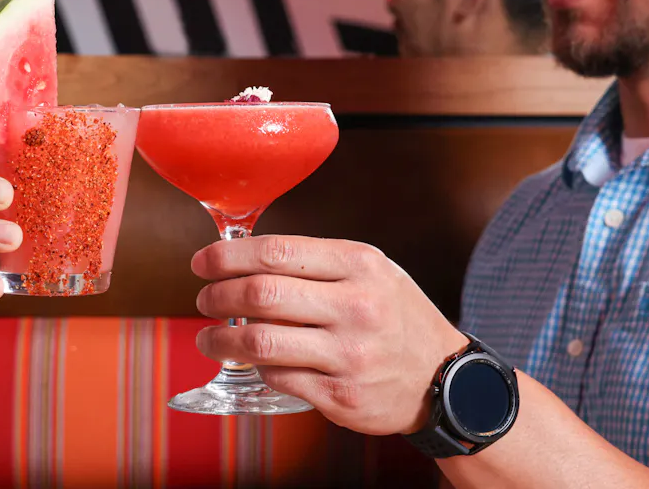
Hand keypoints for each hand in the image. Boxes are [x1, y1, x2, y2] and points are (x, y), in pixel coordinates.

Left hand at [192, 235, 467, 435]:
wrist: (445, 379)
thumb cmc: (396, 316)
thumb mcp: (372, 271)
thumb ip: (317, 262)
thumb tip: (244, 257)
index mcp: (360, 265)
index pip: (277, 252)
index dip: (228, 257)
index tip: (203, 262)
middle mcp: (356, 307)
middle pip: (262, 295)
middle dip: (218, 296)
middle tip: (204, 299)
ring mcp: (349, 355)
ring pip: (261, 343)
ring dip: (222, 340)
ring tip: (209, 338)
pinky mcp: (342, 396)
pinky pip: (279, 378)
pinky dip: (258, 369)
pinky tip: (254, 363)